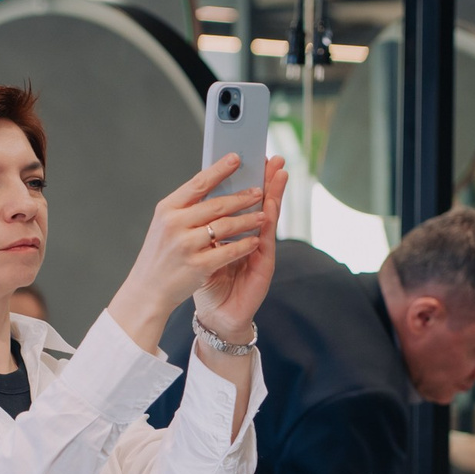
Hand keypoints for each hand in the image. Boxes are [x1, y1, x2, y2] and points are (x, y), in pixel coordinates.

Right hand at [107, 154, 273, 351]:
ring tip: (263, 216)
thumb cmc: (161, 255)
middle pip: (216, 205)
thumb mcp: (166, 224)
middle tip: (260, 190)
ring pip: (225, 227)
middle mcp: (174, 224)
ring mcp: (185, 245)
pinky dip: (244, 245)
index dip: (220, 169)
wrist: (147, 290)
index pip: (198, 183)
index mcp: (167, 209)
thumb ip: (187, 207)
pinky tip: (256, 241)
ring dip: (248, 220)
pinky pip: (228, 251)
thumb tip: (215, 185)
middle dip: (242, 197)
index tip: (237, 158)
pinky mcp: (197, 266)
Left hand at [195, 156, 287, 341]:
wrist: (216, 316)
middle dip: (266, 181)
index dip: (248, 180)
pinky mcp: (263, 266)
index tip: (250, 156)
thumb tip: (195, 197)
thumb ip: (205, 227)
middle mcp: (251, 238)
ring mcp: (259, 252)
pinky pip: (266, 239)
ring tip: (279, 174)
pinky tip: (271, 205)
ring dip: (275, 195)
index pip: (243, 201)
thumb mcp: (202, 249)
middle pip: (260, 204)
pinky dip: (269, 222)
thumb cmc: (207, 282)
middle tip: (272, 158)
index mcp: (234, 233)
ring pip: (268, 218)